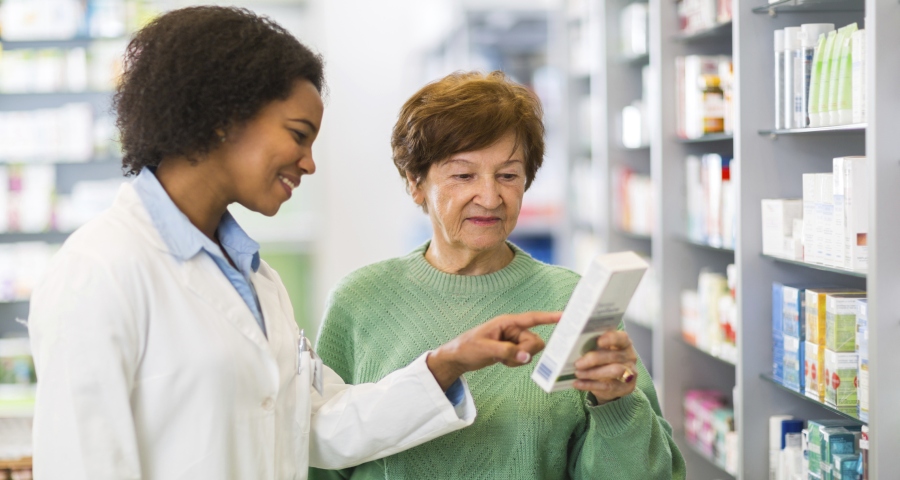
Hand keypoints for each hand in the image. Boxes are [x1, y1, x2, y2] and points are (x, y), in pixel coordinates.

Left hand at [426, 311, 560, 390]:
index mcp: (507, 322)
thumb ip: (507, 352)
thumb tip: (526, 357)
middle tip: (508, 356)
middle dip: (526, 352)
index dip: (549, 317)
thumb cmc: (467, 347)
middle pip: (535, 341)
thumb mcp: (485, 349)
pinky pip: (525, 357)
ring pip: (531, 351)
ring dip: (519, 359)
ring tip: (502, 359)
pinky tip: (502, 362)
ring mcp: (514, 340)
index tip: (565, 316)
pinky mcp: (513, 350)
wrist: (458, 357)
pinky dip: (516, 362)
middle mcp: (513, 330)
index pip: (533, 318)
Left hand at [573, 330, 637, 404]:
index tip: (598, 341)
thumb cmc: (604, 360)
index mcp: (624, 343)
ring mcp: (629, 373)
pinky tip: (578, 383)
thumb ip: (590, 343)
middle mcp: (629, 357)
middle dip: (594, 359)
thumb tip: (569, 335)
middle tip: (578, 363)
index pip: (621, 338)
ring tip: (578, 373)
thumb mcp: (600, 350)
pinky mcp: (625, 387)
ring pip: (614, 371)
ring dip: (593, 373)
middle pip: (614, 356)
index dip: (611, 339)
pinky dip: (590, 385)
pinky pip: (607, 386)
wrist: (614, 382)